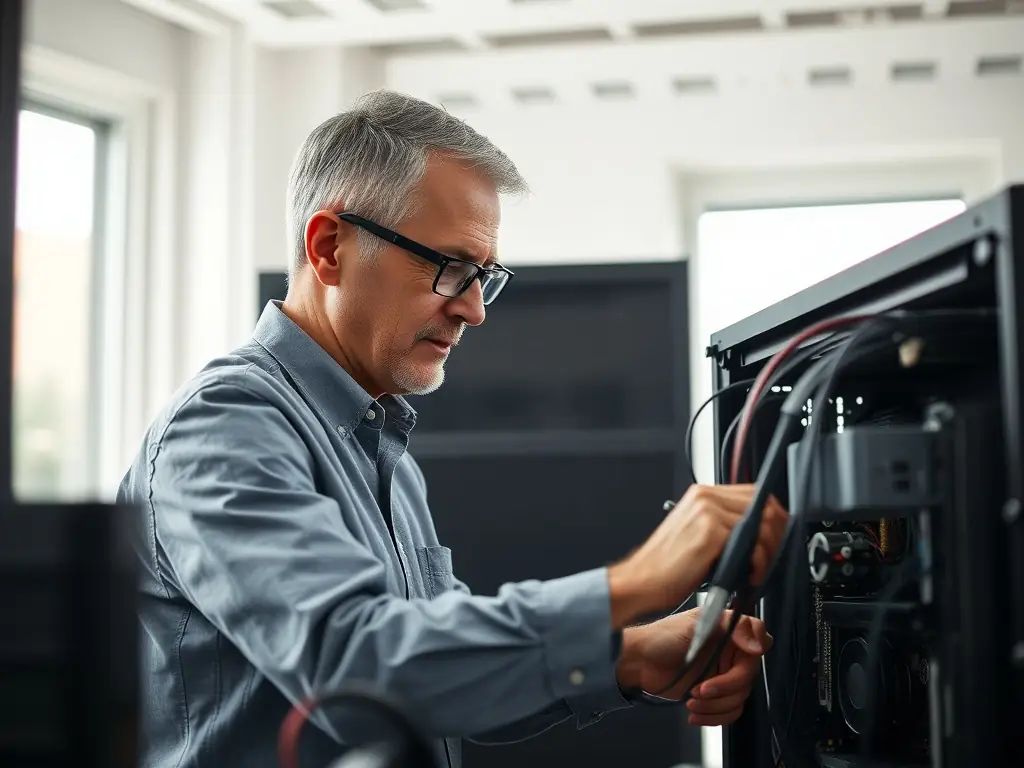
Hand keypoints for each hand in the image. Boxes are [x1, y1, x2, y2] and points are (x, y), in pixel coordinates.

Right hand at [607, 484, 787, 626]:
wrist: (641, 581)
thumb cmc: (666, 566)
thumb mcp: (697, 534)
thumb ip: (724, 524)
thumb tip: (759, 532)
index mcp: (701, 494)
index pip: (753, 492)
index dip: (772, 514)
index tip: (777, 535)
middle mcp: (705, 497)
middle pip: (763, 504)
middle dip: (776, 533)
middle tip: (772, 557)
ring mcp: (707, 512)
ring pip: (761, 523)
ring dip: (769, 551)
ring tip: (759, 569)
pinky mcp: (710, 532)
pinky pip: (751, 543)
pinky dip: (757, 562)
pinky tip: (749, 574)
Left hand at [616, 608, 771, 725]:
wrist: (638, 663)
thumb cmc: (660, 638)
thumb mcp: (694, 623)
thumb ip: (728, 626)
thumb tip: (756, 642)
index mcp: (728, 630)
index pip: (760, 639)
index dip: (753, 652)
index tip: (739, 662)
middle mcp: (729, 652)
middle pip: (748, 677)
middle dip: (724, 688)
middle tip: (701, 689)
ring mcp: (722, 674)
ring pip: (739, 698)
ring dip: (715, 705)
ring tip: (693, 700)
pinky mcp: (714, 694)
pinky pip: (729, 711)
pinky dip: (713, 716)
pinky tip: (695, 712)